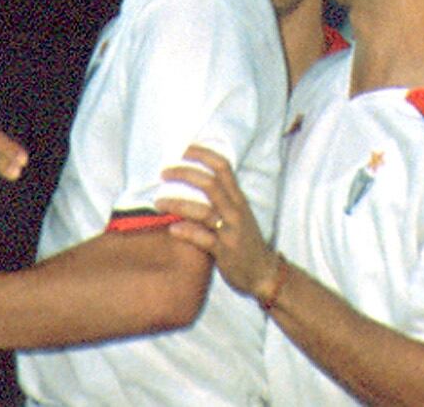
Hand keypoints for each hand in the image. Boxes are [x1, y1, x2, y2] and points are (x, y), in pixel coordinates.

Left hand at [156, 144, 280, 302]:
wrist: (264, 273)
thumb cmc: (245, 241)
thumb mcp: (238, 215)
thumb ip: (221, 199)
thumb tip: (192, 179)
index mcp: (238, 199)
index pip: (223, 167)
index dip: (204, 155)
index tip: (184, 150)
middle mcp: (236, 212)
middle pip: (210, 184)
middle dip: (185, 174)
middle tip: (163, 173)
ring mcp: (231, 232)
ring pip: (204, 212)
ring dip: (178, 204)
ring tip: (158, 202)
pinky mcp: (225, 252)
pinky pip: (203, 239)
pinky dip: (186, 232)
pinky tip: (172, 228)